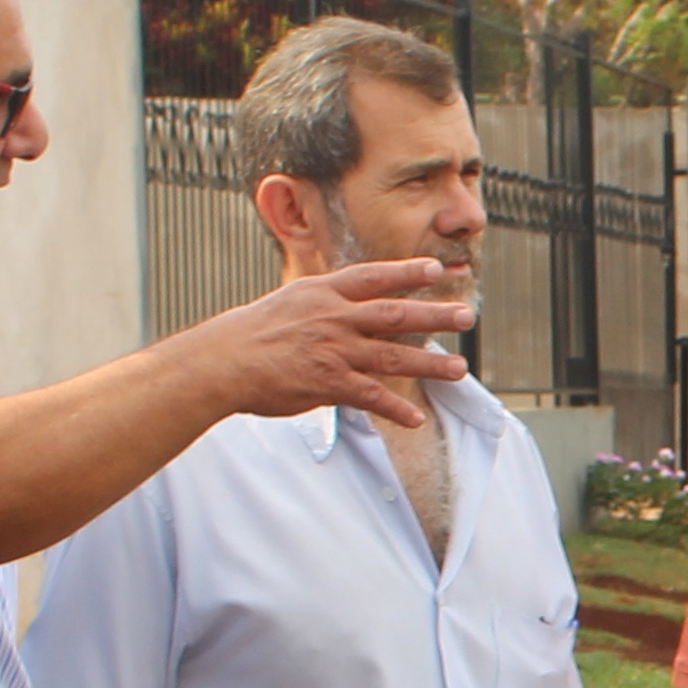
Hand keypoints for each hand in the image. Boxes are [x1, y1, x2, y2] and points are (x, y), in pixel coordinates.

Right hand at [188, 259, 475, 426]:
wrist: (220, 362)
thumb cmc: (251, 334)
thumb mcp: (289, 302)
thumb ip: (325, 303)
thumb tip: (351, 306)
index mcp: (323, 293)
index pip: (373, 277)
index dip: (406, 272)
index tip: (435, 269)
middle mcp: (334, 317)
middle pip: (395, 313)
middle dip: (435, 314)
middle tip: (467, 315)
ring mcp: (333, 350)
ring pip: (393, 355)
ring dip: (430, 363)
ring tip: (458, 368)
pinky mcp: (328, 383)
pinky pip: (371, 396)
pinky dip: (395, 409)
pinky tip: (415, 418)